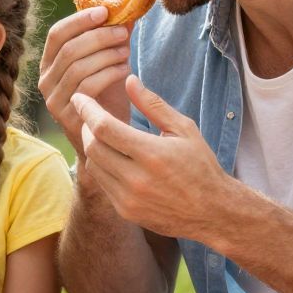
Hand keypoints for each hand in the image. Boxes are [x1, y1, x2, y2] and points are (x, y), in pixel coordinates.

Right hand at [37, 7, 129, 145]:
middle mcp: (46, 80)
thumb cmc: (107, 98)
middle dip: (99, 36)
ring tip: (126, 52)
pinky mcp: (66, 116)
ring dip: (106, 55)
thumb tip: (128, 12)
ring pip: (78, 67)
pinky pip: (87, 87)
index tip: (105, 11)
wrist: (108, 141)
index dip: (80, 20)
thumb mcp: (108, 64)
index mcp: (50, 63)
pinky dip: (109, 74)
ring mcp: (54, 99)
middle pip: (69, 49)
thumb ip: (113, 41)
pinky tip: (126, 70)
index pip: (57, 33)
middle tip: (122, 32)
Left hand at [73, 76, 237, 242]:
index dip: (87, 110)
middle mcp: (136, 179)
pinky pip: (101, 183)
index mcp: (152, 154)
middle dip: (86, 127)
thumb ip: (153, 104)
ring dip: (91, 146)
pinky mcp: (125, 211)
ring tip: (101, 134)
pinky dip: (100, 166)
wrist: (212, 211)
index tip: (80, 98)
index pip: (104, 127)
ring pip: (93, 165)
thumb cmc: (201, 165)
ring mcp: (128, 198)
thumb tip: (129, 80)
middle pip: (93, 146)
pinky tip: (111, 156)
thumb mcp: (184, 129)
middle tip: (90, 116)